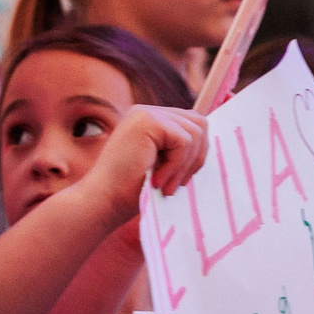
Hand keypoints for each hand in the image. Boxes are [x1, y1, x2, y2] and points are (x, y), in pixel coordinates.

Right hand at [82, 105, 209, 225]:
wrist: (103, 201)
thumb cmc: (130, 192)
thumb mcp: (162, 167)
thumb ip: (179, 151)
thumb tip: (210, 144)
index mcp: (149, 121)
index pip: (191, 124)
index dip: (198, 150)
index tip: (185, 177)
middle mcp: (146, 112)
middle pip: (199, 124)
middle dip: (196, 158)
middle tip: (177, 184)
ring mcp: (145, 113)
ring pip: (195, 132)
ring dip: (185, 165)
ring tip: (166, 185)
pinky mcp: (147, 121)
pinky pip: (184, 140)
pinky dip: (176, 165)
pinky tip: (157, 180)